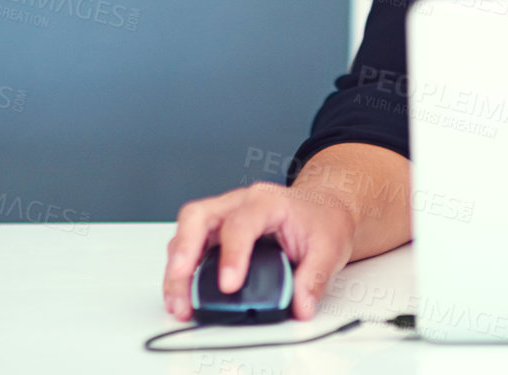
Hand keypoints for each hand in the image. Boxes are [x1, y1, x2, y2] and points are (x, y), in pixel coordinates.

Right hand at [162, 181, 359, 321]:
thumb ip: (314, 278)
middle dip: (184, 250)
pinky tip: (181, 296)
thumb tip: (301, 306)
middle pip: (198, 216)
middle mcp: (238, 203)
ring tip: (178, 303)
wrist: (323, 207)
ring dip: (177, 268)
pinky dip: (180, 272)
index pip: (242, 223)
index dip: (232, 254)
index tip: (229, 285)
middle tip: (181, 280)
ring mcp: (223, 215)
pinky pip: (188, 245)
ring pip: (186, 231)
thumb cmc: (322, 219)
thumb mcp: (330, 247)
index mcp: (267, 202)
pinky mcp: (215, 232)